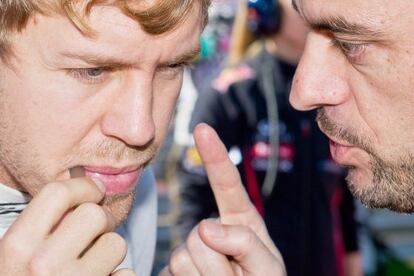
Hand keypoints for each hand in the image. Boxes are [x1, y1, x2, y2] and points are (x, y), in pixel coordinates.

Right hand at [0, 178, 133, 274]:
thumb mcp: (15, 257)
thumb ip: (42, 227)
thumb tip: (86, 191)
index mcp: (16, 247)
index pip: (58, 193)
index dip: (82, 187)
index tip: (92, 192)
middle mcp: (42, 265)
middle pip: (95, 215)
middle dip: (100, 221)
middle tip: (95, 232)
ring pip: (116, 244)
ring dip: (109, 252)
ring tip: (91, 267)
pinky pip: (127, 274)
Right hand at [161, 123, 285, 274]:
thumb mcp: (267, 267)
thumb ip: (245, 243)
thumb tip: (204, 226)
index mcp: (240, 222)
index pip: (227, 184)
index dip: (215, 156)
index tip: (202, 128)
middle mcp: (212, 230)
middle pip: (200, 233)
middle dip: (218, 263)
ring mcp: (191, 250)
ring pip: (184, 256)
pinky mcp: (173, 269)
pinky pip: (173, 271)